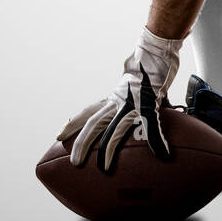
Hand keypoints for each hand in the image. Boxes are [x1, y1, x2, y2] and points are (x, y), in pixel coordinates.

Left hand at [56, 27, 183, 171]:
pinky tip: (162, 154)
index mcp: (113, 98)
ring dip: (108, 149)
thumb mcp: (130, 87)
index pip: (87, 112)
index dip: (73, 123)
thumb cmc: (145, 70)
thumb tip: (128, 112)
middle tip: (75, 162)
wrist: (155, 52)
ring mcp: (132, 103)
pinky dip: (156, 141)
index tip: (59, 135)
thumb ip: (127, 100)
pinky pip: (152, 126)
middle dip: (83, 143)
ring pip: (115, 129)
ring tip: (104, 168)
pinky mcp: (149, 104)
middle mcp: (117, 101)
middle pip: (94, 124)